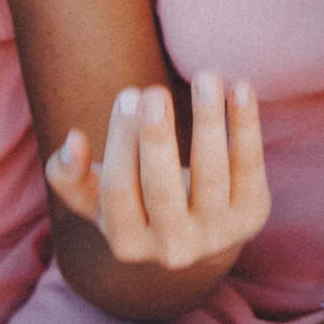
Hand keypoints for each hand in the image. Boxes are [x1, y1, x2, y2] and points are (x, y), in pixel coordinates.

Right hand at [44, 71, 269, 271]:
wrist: (201, 234)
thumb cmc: (141, 202)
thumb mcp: (99, 198)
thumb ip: (71, 176)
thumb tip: (71, 141)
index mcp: (126, 244)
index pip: (118, 190)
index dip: (121, 141)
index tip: (128, 94)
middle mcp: (172, 247)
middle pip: (162, 188)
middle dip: (157, 137)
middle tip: (154, 90)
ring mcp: (216, 234)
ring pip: (212, 172)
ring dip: (208, 121)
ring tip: (205, 76)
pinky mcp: (252, 214)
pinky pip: (249, 165)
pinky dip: (246, 125)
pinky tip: (241, 87)